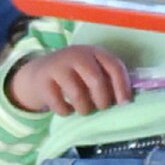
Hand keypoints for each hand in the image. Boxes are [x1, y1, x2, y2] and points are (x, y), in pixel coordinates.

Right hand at [6, 44, 133, 114]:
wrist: (39, 72)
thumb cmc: (75, 75)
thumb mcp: (92, 70)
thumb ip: (108, 80)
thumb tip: (124, 102)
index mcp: (95, 52)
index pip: (114, 67)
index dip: (122, 86)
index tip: (124, 104)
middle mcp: (77, 55)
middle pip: (96, 81)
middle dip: (102, 100)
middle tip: (101, 107)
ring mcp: (58, 67)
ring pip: (77, 95)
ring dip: (84, 109)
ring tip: (84, 110)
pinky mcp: (43, 81)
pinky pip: (59, 104)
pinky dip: (66, 112)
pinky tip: (67, 109)